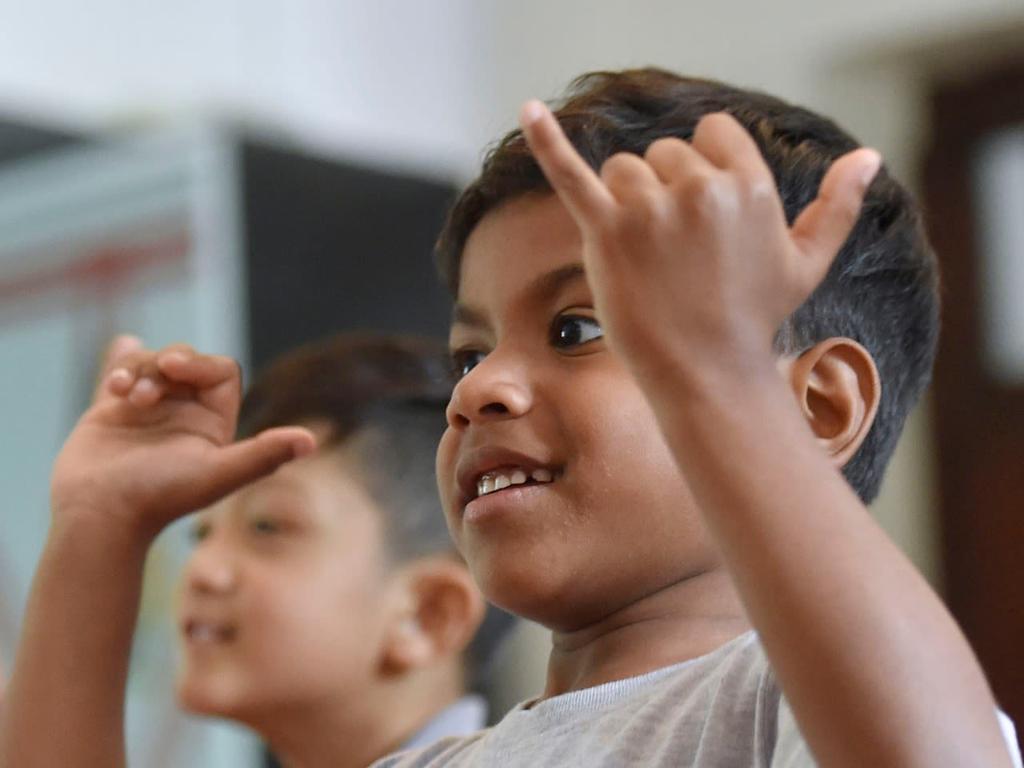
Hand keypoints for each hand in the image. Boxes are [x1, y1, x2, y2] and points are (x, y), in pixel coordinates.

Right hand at [51, 336, 315, 538]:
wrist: (101, 515)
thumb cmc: (161, 496)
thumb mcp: (218, 474)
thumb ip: (264, 455)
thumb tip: (311, 442)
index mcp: (214, 424)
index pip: (221, 371)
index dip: (201, 363)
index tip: (174, 369)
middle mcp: (184, 414)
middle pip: (186, 361)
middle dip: (165, 364)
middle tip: (145, 393)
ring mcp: (148, 410)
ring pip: (152, 363)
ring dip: (139, 369)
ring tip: (125, 394)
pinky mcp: (113, 410)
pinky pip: (122, 372)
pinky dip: (119, 370)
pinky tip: (115, 388)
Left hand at [518, 101, 880, 388]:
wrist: (708, 373)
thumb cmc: (755, 318)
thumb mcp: (807, 262)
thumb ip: (838, 205)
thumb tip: (870, 155)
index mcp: (749, 183)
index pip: (711, 134)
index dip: (704, 170)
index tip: (704, 217)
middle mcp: (701, 187)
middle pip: (664, 153)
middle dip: (665, 192)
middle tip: (676, 253)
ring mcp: (651, 208)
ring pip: (624, 168)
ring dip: (628, 202)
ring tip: (646, 256)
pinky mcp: (607, 231)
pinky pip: (571, 173)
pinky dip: (546, 141)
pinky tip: (527, 110)